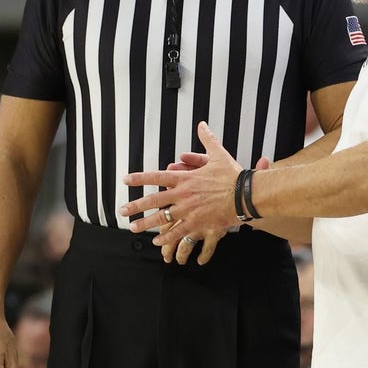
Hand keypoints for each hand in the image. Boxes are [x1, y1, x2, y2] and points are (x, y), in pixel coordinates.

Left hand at [121, 122, 241, 247]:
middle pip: (153, 201)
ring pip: (161, 219)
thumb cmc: (233, 175)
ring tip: (132, 227)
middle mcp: (183, 194)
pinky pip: (177, 233)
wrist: (246, 194)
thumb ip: (207, 140)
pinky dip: (166, 238)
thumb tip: (202, 125)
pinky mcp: (197, 223)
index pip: (156, 177)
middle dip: (135, 206)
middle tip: (122, 211)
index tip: (125, 180)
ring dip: (145, 224)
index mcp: (185, 178)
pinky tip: (157, 242)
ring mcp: (188, 210)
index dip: (139, 179)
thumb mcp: (218, 154)